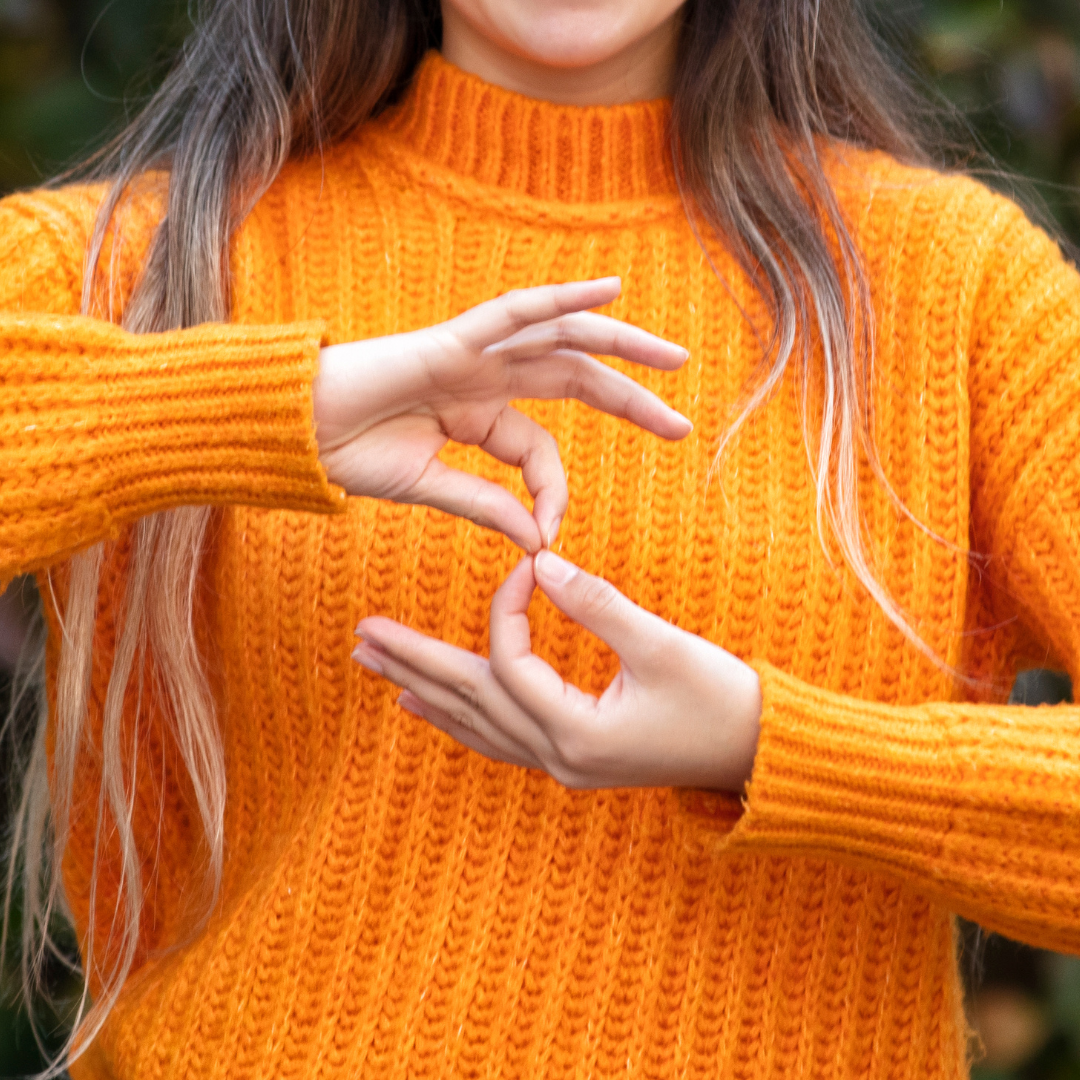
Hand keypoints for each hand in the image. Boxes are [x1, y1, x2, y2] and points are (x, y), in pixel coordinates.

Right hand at [312, 278, 690, 551]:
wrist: (294, 431)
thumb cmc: (349, 455)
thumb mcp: (431, 487)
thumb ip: (486, 503)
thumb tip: (536, 536)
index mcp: (479, 415)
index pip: (541, 448)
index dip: (554, 491)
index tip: (549, 535)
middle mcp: (485, 378)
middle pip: (575, 378)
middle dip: (631, 397)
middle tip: (682, 422)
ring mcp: (472, 354)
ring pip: (562, 339)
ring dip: (621, 342)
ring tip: (674, 359)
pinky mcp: (451, 339)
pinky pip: (516, 312)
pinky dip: (563, 298)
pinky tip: (611, 289)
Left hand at [352, 551, 762, 791]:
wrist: (760, 755)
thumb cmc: (721, 699)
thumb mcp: (662, 646)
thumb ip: (597, 604)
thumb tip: (540, 561)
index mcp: (577, 733)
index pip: (511, 664)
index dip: (505, 608)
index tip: (522, 564)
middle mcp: (559, 759)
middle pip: (470, 704)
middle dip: (415, 666)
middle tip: (361, 637)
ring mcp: (563, 766)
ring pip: (478, 726)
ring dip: (427, 692)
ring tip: (378, 670)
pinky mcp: (573, 759)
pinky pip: (499, 740)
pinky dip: (461, 719)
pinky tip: (427, 709)